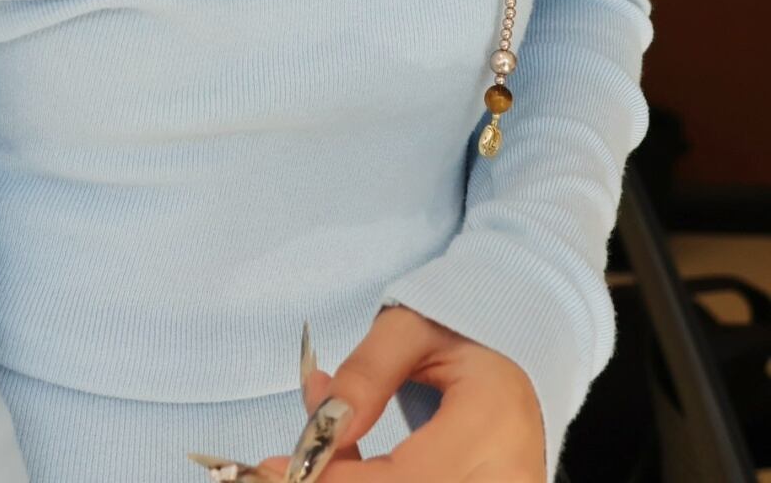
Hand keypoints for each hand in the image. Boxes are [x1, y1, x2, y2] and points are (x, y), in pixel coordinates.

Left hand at [255, 305, 547, 482]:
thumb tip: (322, 420)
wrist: (520, 358)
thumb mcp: (414, 327)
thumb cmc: (466, 334)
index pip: (402, 479)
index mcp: (492, 429)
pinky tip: (339, 465)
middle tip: (277, 470)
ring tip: (311, 459)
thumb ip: (368, 371)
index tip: (275, 468)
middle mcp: (503, 480)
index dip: (335, 480)